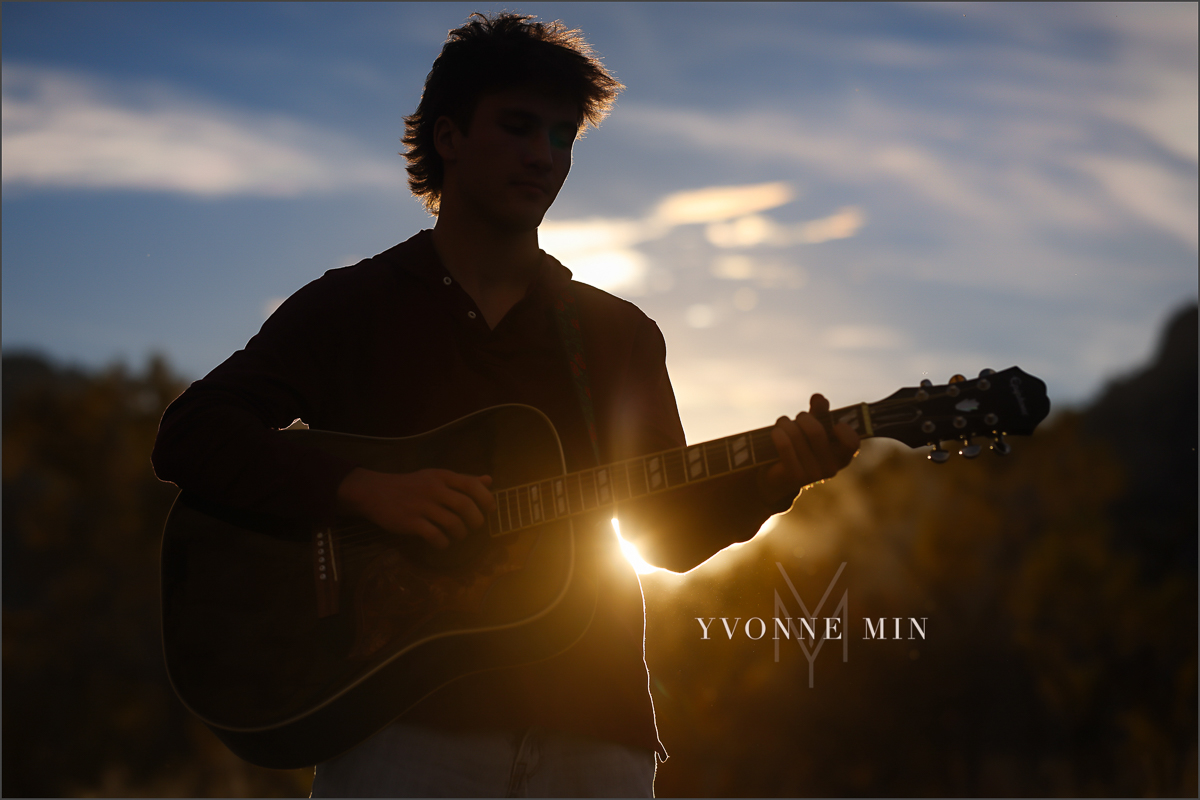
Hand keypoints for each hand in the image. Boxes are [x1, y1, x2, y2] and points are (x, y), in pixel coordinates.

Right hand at [336, 467, 494, 548]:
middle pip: (465, 505)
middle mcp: (433, 489)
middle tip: (475, 526)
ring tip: (459, 535)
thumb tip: (488, 480)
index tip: (490, 509)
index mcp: (442, 476)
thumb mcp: (436, 477)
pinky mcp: (410, 522)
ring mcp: (421, 506)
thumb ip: (462, 480)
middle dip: (476, 520)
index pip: (471, 484)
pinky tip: (442, 543)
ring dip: (461, 533)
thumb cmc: (410, 485)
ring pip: (452, 523)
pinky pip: (435, 536)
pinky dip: (444, 543)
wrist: (374, 492)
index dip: (485, 498)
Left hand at [758, 394, 859, 506]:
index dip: (845, 431)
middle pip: (816, 431)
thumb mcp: (813, 429)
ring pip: (796, 435)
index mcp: (841, 456)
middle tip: (798, 417)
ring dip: (786, 423)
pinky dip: (778, 433)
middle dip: (803, 417)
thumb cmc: (802, 447)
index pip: (852, 443)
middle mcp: (831, 468)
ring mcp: (813, 475)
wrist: (781, 477)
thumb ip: (819, 413)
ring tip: (782, 423)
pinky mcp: (793, 476)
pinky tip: (776, 431)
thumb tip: (819, 398)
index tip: (835, 424)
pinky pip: (785, 446)